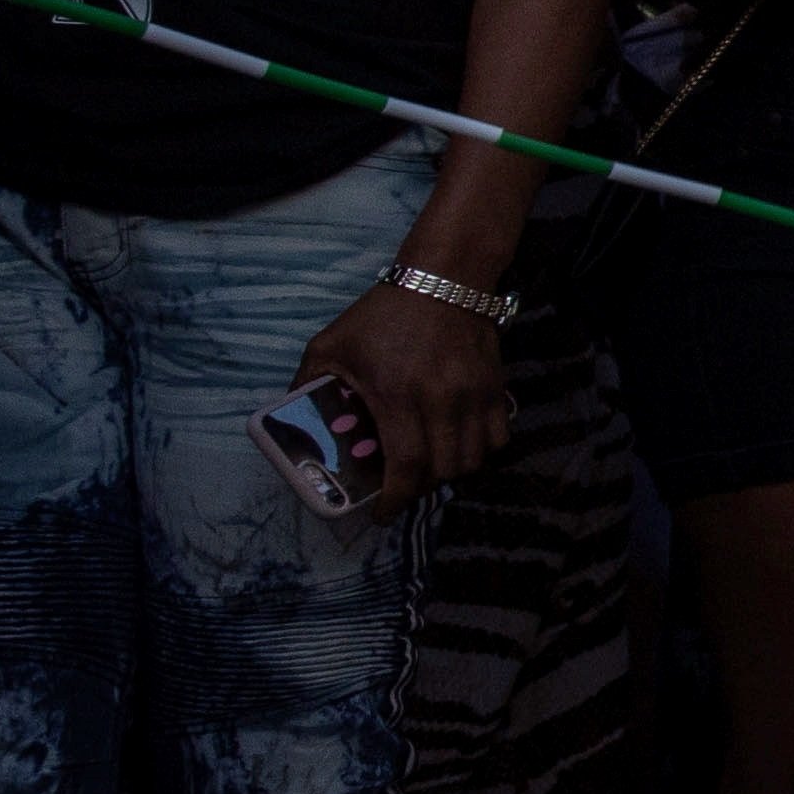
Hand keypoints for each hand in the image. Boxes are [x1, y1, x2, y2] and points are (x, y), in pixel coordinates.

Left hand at [303, 278, 509, 505]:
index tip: (382, 514)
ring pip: (474, 459)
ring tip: (431, 467)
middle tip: (403, 486)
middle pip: (444, 469)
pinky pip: (498, 437)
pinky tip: (461, 444)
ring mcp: (474, 396)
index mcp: (397, 395)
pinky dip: (480, 451)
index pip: (406, 464)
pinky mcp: (495, 388)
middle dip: (421, 488)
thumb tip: (295, 421)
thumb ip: (308, 382)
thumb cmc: (381, 315)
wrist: (443, 279)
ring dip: (451, 472)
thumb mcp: (330, 344)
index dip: (396, 498)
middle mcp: (441, 401)